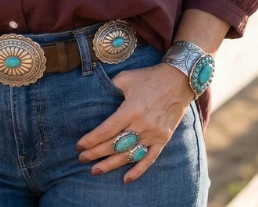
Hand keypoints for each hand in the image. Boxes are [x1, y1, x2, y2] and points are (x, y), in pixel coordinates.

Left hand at [76, 62, 194, 184]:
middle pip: (114, 145)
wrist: (178, 81)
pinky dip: (138, 171)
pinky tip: (126, 179)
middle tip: (81, 159)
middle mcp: (142, 125)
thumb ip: (110, 87)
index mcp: (131, 109)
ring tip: (96, 171)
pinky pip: (149, 159)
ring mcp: (153, 134)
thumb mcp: (126, 78)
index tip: (79, 146)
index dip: (91, 140)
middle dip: (95, 153)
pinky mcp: (163, 139)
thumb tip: (95, 96)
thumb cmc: (149, 77)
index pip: (106, 130)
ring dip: (111, 165)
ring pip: (129, 155)